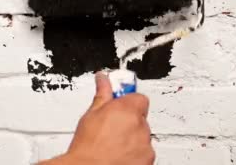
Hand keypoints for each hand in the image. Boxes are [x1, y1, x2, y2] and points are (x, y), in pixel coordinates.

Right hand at [40, 72, 154, 164]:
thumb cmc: (88, 147)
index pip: (138, 97)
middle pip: (140, 117)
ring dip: (132, 138)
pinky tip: (118, 155)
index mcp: (127, 110)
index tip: (119, 103)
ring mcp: (145, 145)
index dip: (127, 101)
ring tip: (112, 144)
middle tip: (111, 128)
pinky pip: (144, 152)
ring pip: (142, 136)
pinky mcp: (148, 160)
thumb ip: (102, 94)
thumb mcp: (90, 115)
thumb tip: (103, 79)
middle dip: (128, 121)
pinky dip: (135, 154)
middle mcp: (140, 126)